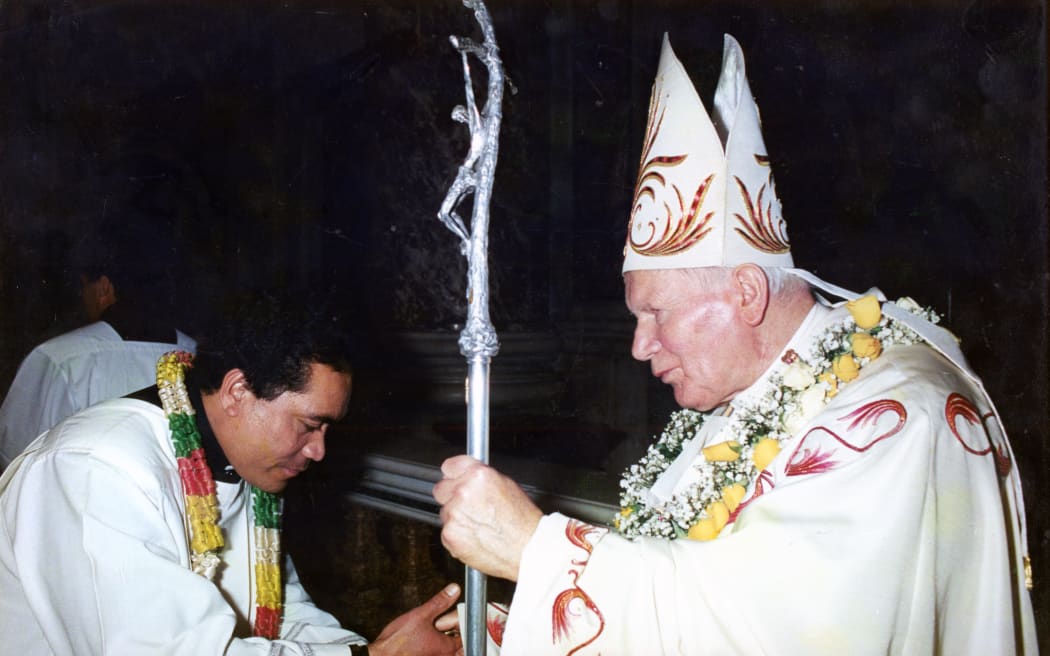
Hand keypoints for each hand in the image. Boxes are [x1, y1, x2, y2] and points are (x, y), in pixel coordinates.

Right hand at [368, 583, 462, 655]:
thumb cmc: (397, 641)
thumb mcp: (421, 615)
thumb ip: (440, 602)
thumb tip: (454, 590)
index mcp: (446, 647)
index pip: (466, 635)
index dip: (462, 623)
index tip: (456, 615)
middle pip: (459, 645)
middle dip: (455, 632)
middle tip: (444, 623)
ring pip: (447, 651)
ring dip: (443, 639)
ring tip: (433, 630)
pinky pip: (436, 653)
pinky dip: (434, 647)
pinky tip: (423, 640)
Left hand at [432, 455, 542, 580]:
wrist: (527, 549)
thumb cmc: (522, 520)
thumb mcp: (506, 485)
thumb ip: (480, 478)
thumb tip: (467, 476)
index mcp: (478, 476)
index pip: (449, 466)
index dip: (453, 475)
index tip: (454, 479)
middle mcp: (463, 492)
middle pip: (440, 489)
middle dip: (451, 496)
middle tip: (468, 506)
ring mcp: (454, 514)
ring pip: (444, 512)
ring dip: (456, 517)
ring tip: (479, 524)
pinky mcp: (449, 535)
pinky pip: (446, 531)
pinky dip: (457, 535)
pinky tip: (476, 536)